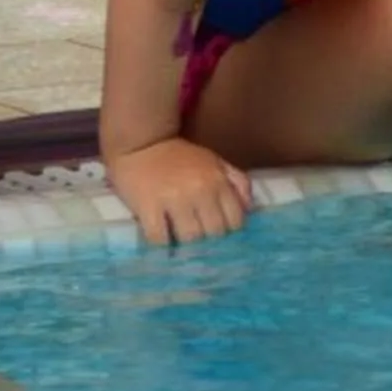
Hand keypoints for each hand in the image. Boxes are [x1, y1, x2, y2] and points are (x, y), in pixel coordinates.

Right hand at [106, 136, 252, 244]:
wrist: (141, 143)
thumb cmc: (180, 156)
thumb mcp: (215, 161)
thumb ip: (237, 181)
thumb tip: (250, 210)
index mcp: (217, 180)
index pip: (235, 220)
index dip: (229, 231)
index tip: (220, 235)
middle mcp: (199, 190)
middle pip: (214, 232)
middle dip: (208, 240)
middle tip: (199, 241)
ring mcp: (173, 200)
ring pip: (190, 238)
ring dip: (186, 245)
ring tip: (181, 243)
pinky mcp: (148, 207)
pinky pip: (160, 239)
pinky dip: (162, 247)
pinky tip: (164, 244)